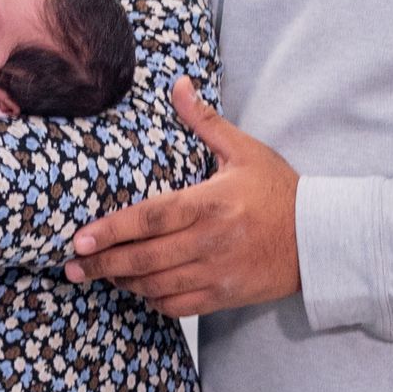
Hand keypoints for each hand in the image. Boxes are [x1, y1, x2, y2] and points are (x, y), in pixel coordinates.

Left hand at [64, 79, 300, 316]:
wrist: (321, 238)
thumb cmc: (280, 191)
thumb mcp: (245, 151)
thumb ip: (205, 122)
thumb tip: (178, 84)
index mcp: (211, 204)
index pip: (151, 219)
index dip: (111, 231)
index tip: (79, 239)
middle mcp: (212, 242)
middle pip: (145, 258)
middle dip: (102, 264)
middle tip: (71, 266)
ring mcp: (218, 273)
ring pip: (157, 286)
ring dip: (124, 282)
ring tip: (100, 273)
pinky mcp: (225, 296)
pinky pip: (178, 307)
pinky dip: (153, 300)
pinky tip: (139, 289)